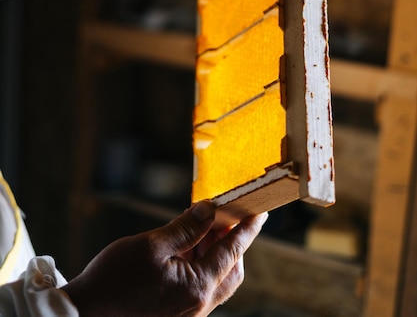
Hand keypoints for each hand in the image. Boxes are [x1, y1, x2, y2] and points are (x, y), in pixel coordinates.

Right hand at [63, 200, 267, 316]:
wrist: (84, 314)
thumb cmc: (114, 279)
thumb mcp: (152, 245)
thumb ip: (185, 227)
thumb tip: (209, 210)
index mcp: (197, 287)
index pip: (232, 251)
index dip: (247, 229)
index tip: (260, 212)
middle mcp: (198, 306)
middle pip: (231, 270)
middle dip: (231, 242)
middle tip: (222, 215)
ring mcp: (188, 314)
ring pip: (216, 280)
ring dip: (213, 252)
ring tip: (201, 226)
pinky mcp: (176, 315)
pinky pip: (199, 288)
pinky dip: (199, 265)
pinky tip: (185, 246)